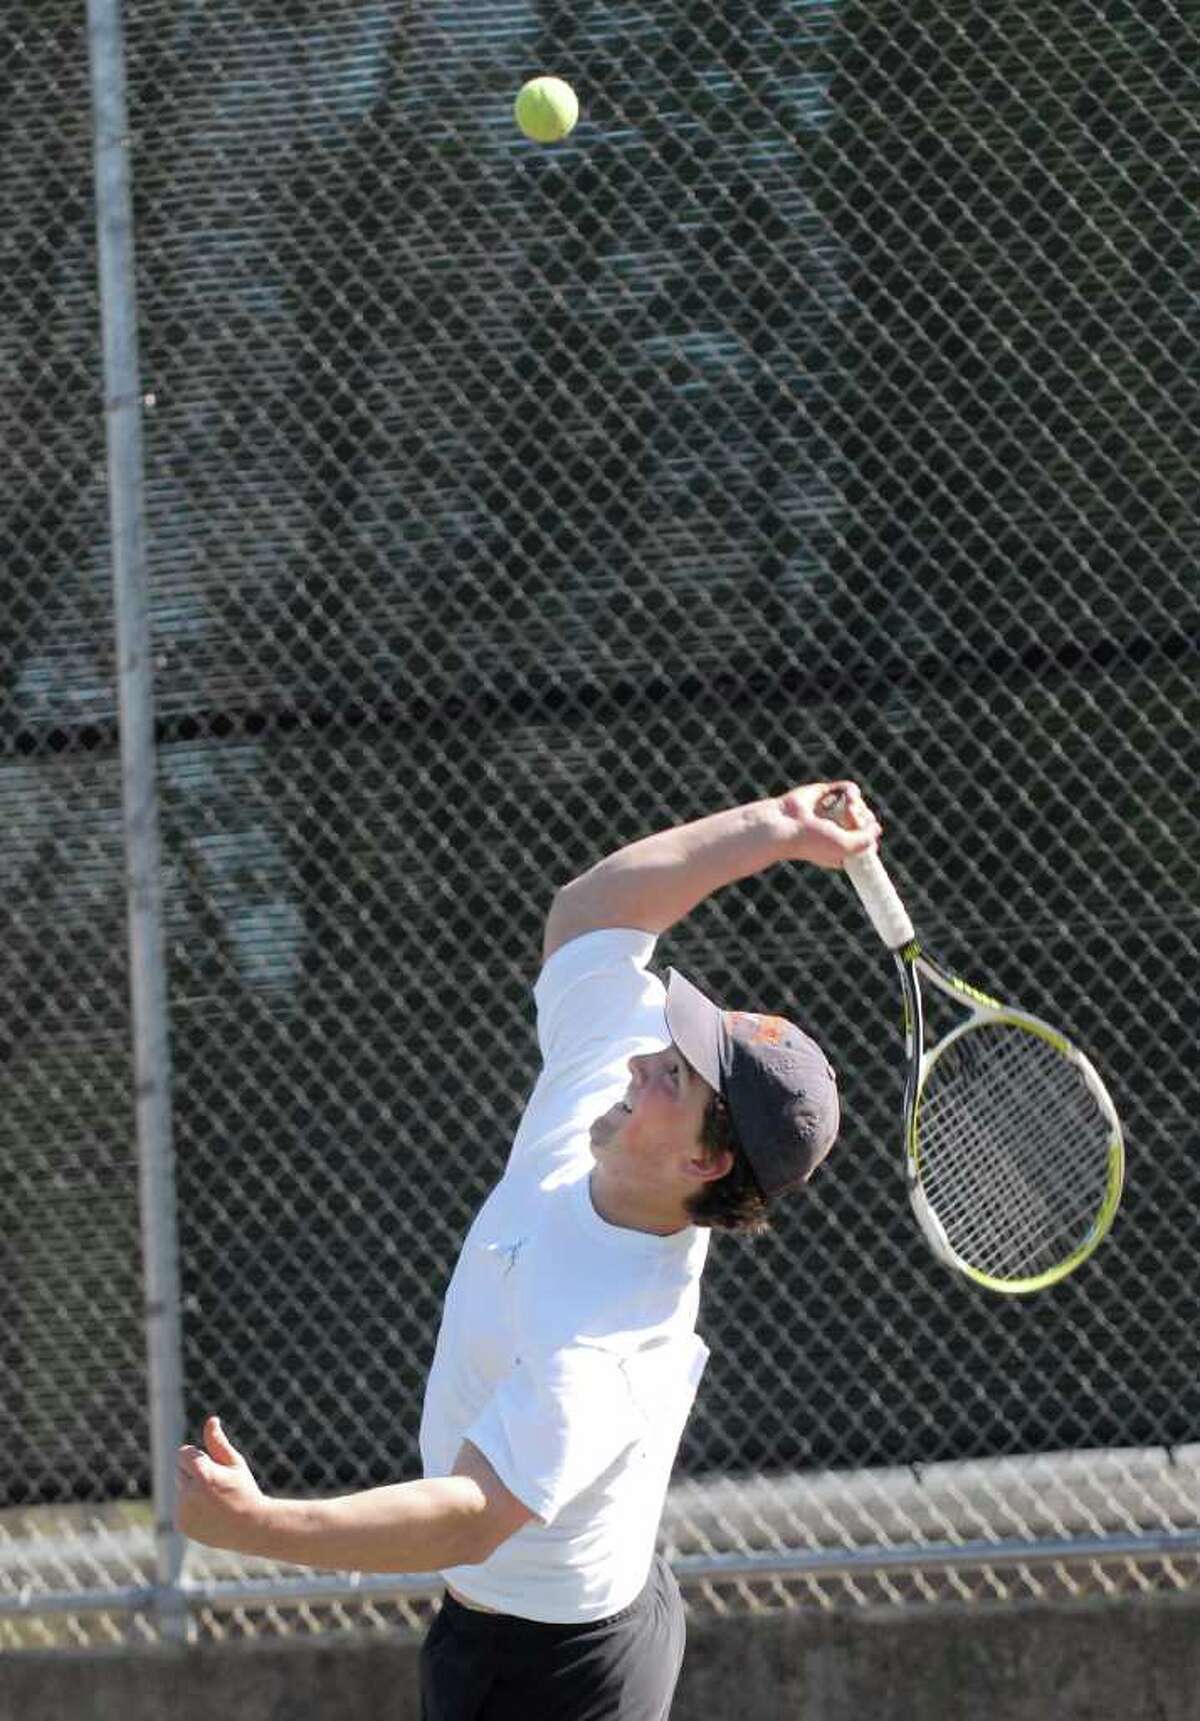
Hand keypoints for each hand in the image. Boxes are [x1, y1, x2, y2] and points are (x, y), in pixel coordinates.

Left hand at [176, 1416, 265, 1552]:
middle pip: (180, 1470)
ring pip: (180, 1489)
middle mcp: (190, 1494)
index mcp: (203, 1474)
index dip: (198, 1457)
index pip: (183, 1453)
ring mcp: (184, 1511)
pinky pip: (179, 1506)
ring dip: (191, 1490)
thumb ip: (218, 1442)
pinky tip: (209, 1513)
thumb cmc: (244, 1490)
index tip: (213, 1467)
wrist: (250, 1527)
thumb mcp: (235, 1463)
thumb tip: (211, 1420)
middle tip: (217, 1486)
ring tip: (214, 1501)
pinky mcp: (181, 1523)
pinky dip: (190, 1507)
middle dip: (195, 1473)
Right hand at [776, 780, 881, 868]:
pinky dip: (852, 793)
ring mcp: (833, 811)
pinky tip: (847, 800)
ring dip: (859, 807)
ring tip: (847, 811)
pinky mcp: (827, 793)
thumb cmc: (812, 842)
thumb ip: (866, 840)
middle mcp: (837, 830)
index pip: (867, 840)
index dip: (870, 837)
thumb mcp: (847, 848)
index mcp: (841, 848)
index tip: (863, 840)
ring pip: (860, 805)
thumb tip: (877, 828)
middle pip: (866, 821)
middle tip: (851, 824)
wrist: (787, 824)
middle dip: (864, 821)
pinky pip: (850, 789)